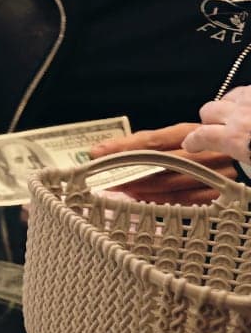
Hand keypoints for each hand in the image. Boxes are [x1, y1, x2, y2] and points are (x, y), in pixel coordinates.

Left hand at [89, 123, 236, 201]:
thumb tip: (101, 151)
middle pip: (160, 165)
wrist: (239, 153)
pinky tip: (140, 198)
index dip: (123, 147)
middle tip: (104, 178)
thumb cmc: (197, 145)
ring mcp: (216, 174)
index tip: (97, 153)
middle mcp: (207, 151)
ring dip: (140, 189)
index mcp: (193, 131)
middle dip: (128, 173)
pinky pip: (183, 201)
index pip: (153, 140)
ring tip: (118, 188)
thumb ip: (142, 143)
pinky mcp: (219, 194)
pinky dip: (158, 200)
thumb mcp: (174, 136)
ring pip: (170, 185)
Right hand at [188, 88, 250, 170]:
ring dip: (229, 104)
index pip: (202, 137)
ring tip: (239, 113)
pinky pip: (247, 90)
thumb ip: (243, 159)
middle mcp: (239, 115)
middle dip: (210, 119)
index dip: (193, 141)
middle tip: (218, 128)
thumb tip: (244, 168)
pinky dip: (247, 97)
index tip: (189, 144)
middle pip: (209, 111)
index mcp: (236, 139)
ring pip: (228, 96)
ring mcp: (250, 99)